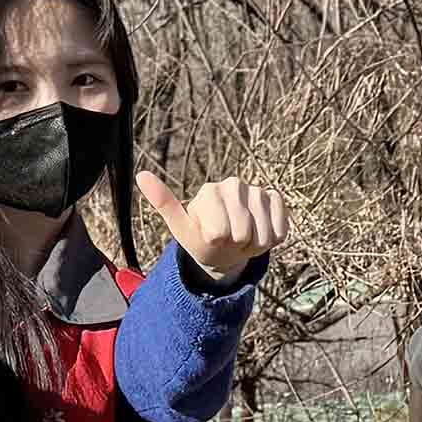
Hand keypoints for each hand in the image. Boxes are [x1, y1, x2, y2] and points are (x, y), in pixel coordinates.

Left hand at [138, 171, 288, 283]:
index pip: (220, 233)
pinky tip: (260, 232)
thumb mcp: (180, 227)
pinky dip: (272, 240)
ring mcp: (257, 190)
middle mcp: (234, 184)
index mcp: (210, 190)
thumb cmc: (201, 237)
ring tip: (242, 238)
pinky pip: (280, 230)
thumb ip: (164, 202)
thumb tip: (140, 175)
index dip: (216, 243)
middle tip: (228, 240)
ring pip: (264, 235)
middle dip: (236, 246)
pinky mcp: (276, 199)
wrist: (227, 245)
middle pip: (243, 234)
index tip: (210, 237)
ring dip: (253, 246)